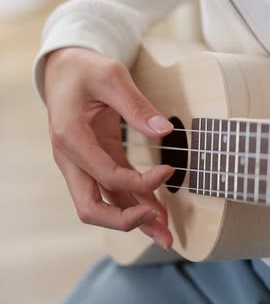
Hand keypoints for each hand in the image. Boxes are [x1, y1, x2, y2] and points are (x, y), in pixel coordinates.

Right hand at [45, 47, 174, 247]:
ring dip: (135, 221)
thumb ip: (136, 105)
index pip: (107, 175)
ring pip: (104, 205)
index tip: (170, 171)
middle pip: (91, 208)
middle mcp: (72, 159)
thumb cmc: (86, 70)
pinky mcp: (97, 162)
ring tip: (167, 234)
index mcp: (71, 138)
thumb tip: (165, 131)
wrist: (65, 68)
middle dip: (128, 222)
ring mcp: (83, 165)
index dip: (141, 181)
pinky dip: (136, 201)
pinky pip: (115, 190)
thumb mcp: (112, 76)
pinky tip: (158, 212)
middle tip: (162, 228)